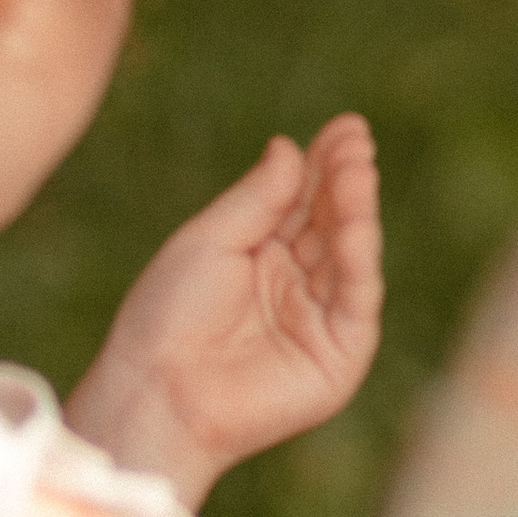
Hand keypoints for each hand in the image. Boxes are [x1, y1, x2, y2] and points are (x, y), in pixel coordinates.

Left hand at [69, 119, 382, 509]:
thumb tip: (290, 147)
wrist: (157, 390)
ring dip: (357, 210)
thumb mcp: (210, 241)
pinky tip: (357, 221)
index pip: (305, 202)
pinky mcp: (339, 356)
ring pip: (349, 255)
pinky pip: (356, 298)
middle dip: (346, 179)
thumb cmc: (168, 317)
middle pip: (331, 223)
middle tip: (357, 137)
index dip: (325, 164)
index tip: (346, 126)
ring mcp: (321, 321)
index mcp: (263, 257)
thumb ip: (258, 198)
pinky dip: (360, 259)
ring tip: (358, 167)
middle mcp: (298, 286)